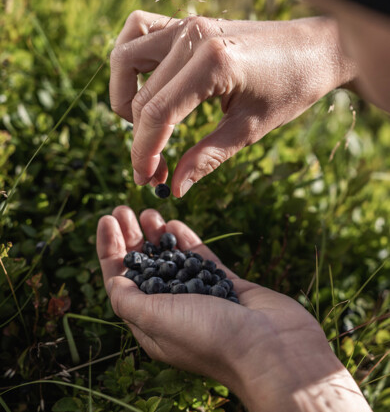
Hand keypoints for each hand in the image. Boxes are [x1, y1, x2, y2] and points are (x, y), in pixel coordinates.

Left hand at [96, 206, 369, 411]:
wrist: (273, 348)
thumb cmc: (211, 338)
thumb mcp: (156, 320)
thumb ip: (128, 300)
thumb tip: (113, 281)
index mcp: (151, 323)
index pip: (121, 281)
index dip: (110, 250)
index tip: (106, 220)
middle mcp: (173, 310)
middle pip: (144, 267)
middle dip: (131, 238)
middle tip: (123, 209)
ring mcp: (201, 296)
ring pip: (172, 260)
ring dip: (157, 236)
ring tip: (148, 211)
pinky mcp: (226, 285)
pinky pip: (201, 258)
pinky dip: (187, 241)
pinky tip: (175, 224)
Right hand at [110, 12, 355, 196]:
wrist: (315, 50)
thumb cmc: (291, 88)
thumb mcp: (250, 130)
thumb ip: (206, 158)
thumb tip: (174, 188)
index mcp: (213, 64)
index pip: (157, 114)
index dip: (143, 152)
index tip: (145, 178)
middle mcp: (192, 36)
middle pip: (140, 96)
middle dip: (139, 138)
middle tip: (153, 168)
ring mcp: (187, 23)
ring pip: (125, 58)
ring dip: (124, 96)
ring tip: (143, 124)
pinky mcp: (187, 21)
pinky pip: (139, 29)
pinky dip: (130, 58)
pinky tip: (144, 83)